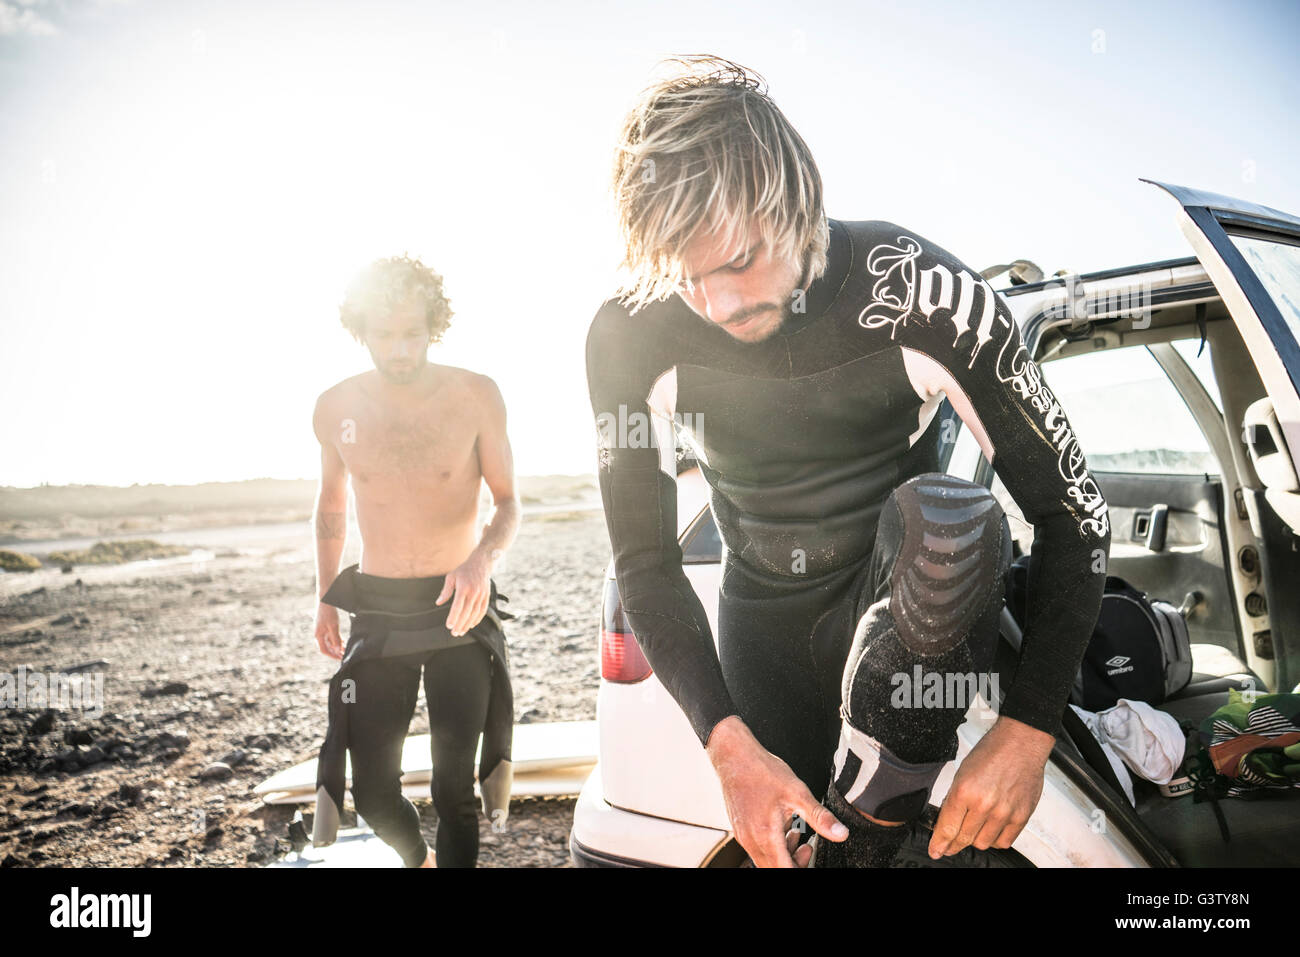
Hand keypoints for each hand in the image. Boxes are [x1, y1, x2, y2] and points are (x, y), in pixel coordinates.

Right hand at [315, 602, 341, 659]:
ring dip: (337, 646)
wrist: (325, 600)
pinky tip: (343, 642)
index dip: (332, 655)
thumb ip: (335, 638)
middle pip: (327, 647)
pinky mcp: (325, 627)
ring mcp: (322, 631)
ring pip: (329, 642)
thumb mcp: (333, 626)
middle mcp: (319, 634)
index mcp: (318, 635)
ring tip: (345, 649)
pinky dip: (336, 640)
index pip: (324, 650)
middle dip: (335, 652)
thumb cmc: (328, 613)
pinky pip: (330, 637)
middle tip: (344, 655)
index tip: (340, 658)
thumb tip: (337, 650)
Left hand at [436, 552, 491, 636]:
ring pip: (475, 613)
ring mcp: (481, 595)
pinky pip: (482, 610)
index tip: (449, 626)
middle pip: (466, 612)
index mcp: (463, 587)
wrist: (481, 563)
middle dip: (460, 624)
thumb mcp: (451, 577)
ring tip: (461, 632)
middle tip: (454, 633)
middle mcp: (474, 592)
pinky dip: (477, 619)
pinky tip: (471, 625)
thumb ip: (445, 591)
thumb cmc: (463, 570)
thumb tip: (438, 603)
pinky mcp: (486, 596)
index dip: (453, 617)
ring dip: (468, 624)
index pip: (458, 606)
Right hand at [706, 717, 847, 867]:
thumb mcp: (797, 792)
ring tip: (797, 834)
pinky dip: (773, 844)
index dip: (801, 868)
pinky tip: (783, 826)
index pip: (785, 871)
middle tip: (808, 848)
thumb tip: (841, 833)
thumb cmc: (762, 771)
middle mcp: (751, 840)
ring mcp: (743, 835)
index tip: (810, 858)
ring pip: (765, 860)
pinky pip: (758, 848)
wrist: (733, 755)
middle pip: (775, 869)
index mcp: (765, 836)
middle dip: (794, 864)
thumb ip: (819, 817)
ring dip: (784, 854)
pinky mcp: (740, 829)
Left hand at [928, 716, 1052, 858]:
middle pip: (964, 839)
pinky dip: (995, 839)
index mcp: (964, 791)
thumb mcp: (962, 773)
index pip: (947, 828)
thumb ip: (955, 799)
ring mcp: (1004, 813)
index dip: (939, 844)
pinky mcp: (1021, 817)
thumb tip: (947, 822)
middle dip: (954, 844)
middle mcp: (984, 805)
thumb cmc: (991, 753)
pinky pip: (1004, 842)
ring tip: (974, 828)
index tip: (936, 851)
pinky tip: (991, 830)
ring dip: (975, 840)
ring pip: (983, 844)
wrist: (1020, 744)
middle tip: (950, 845)